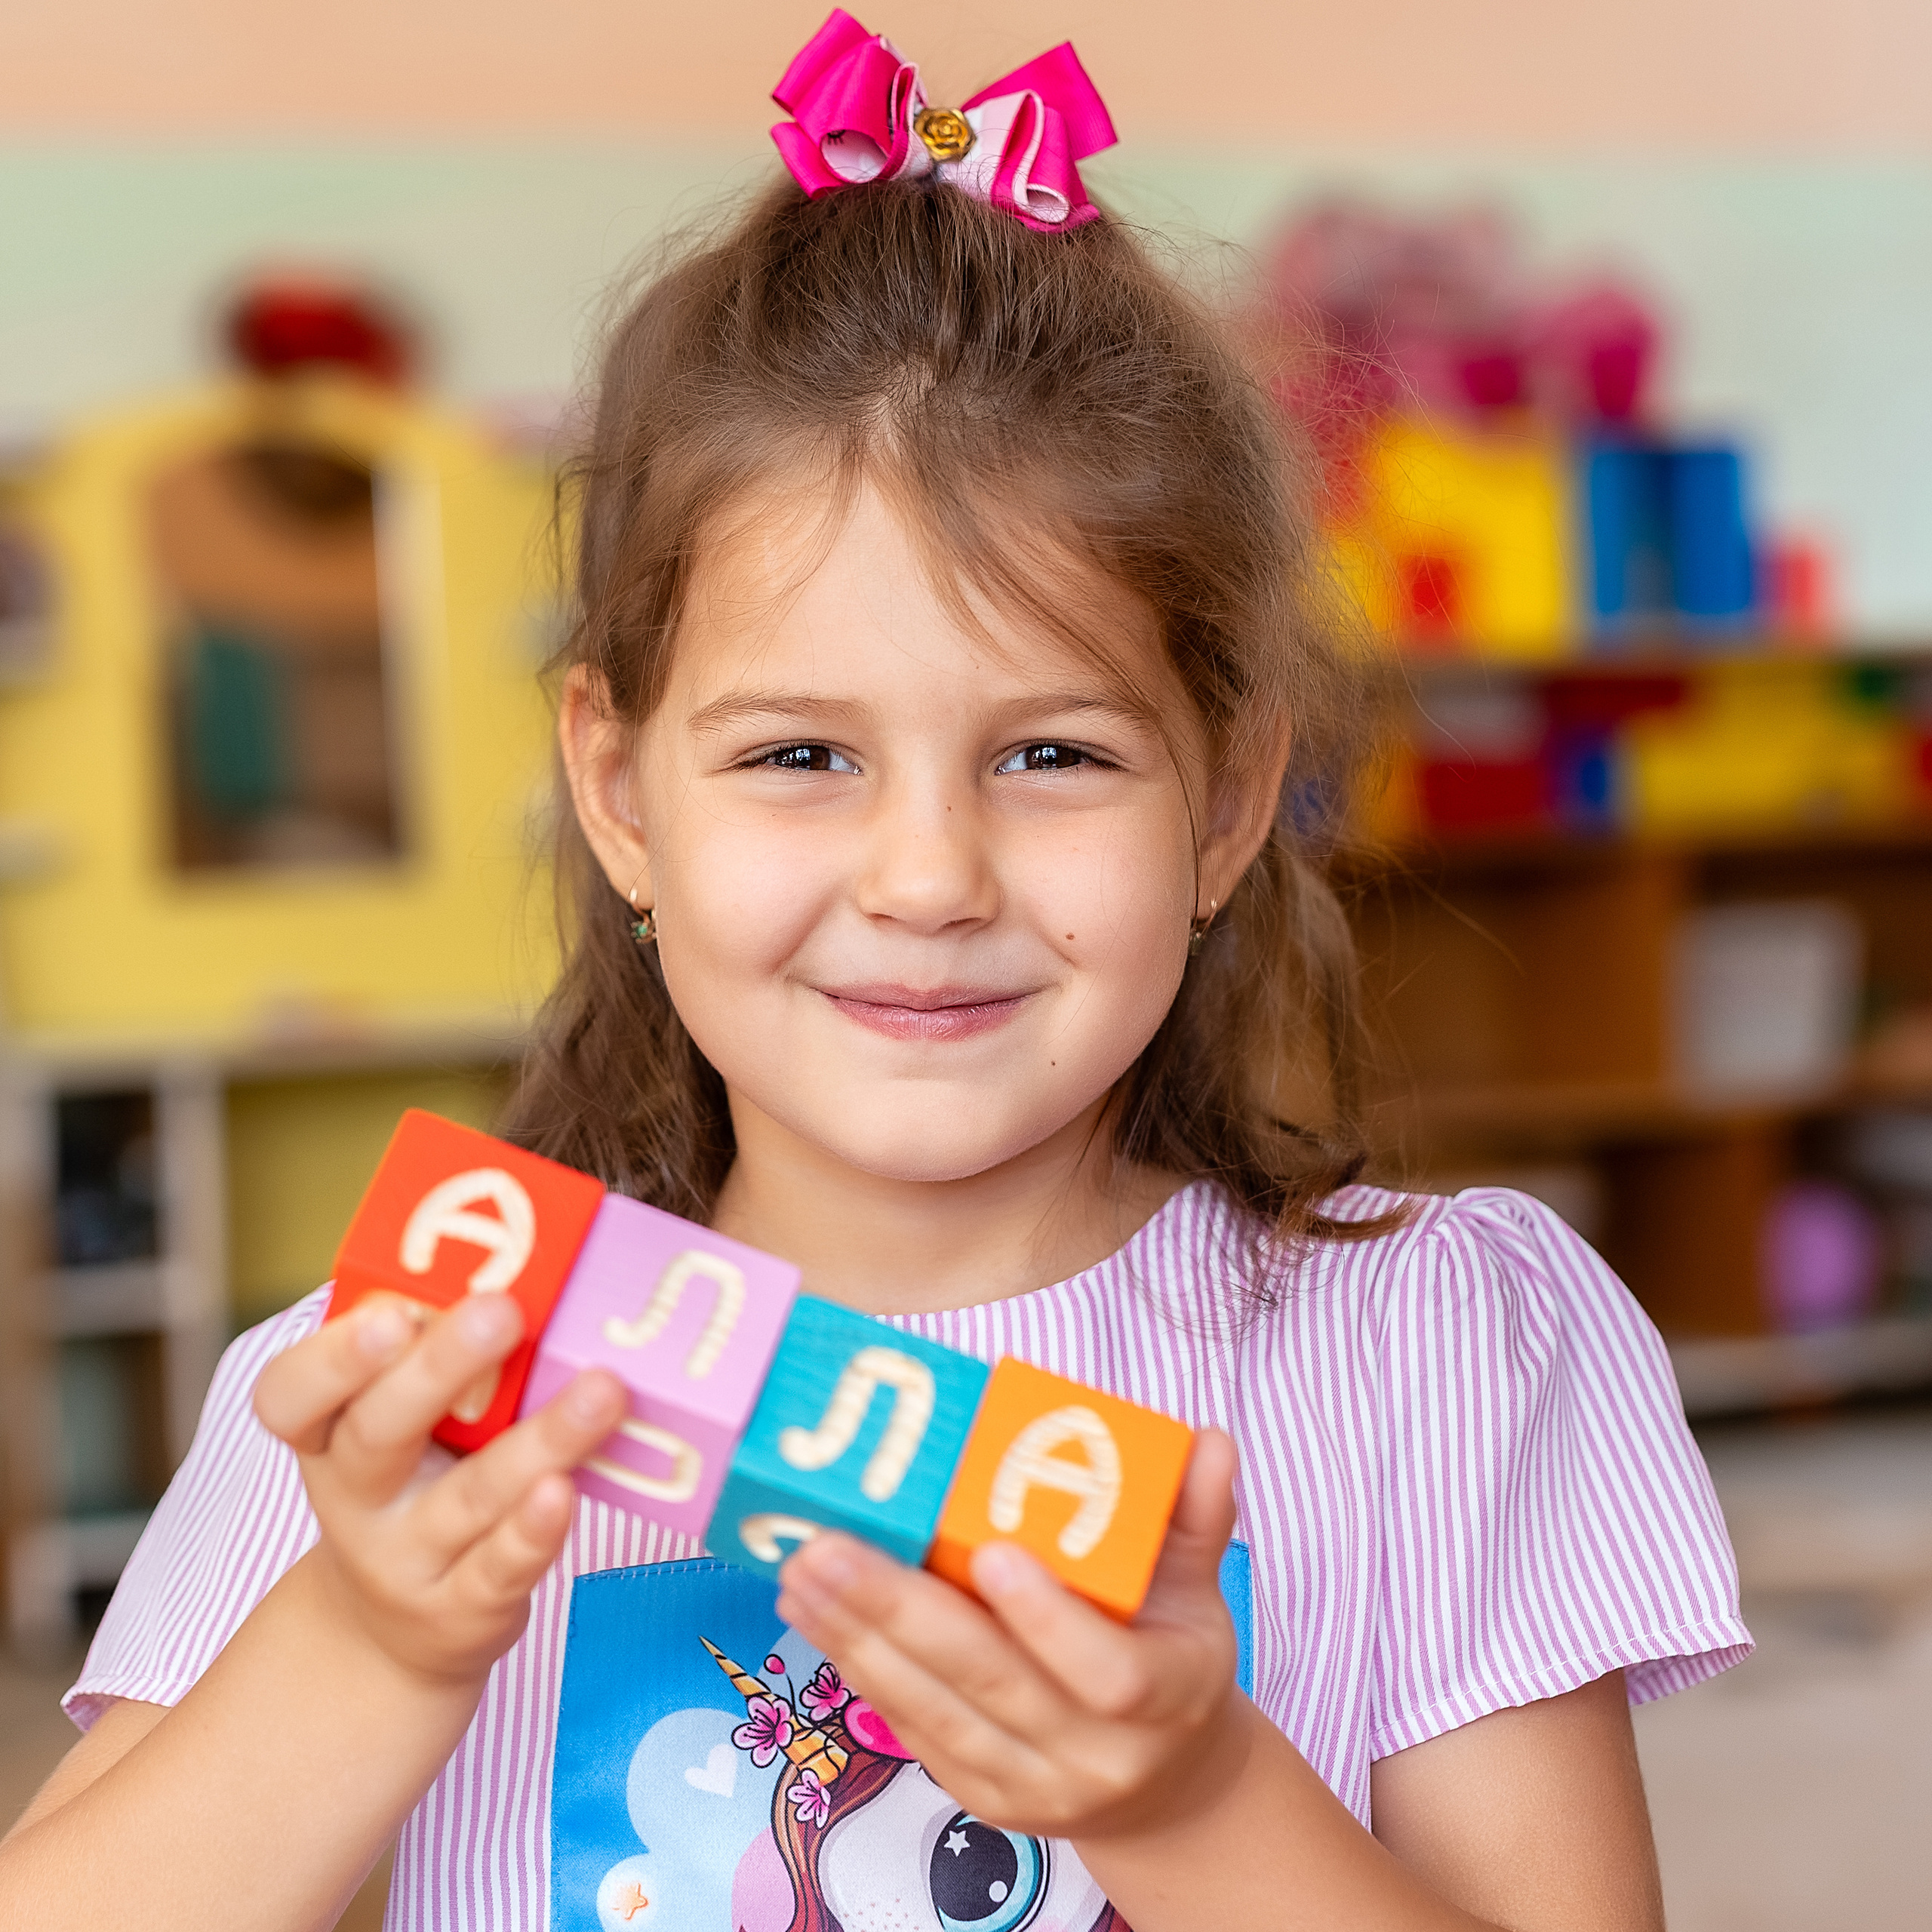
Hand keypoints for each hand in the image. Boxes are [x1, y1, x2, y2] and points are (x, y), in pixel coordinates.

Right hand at [253, 1292, 626, 1688]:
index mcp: (327, 1436)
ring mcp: (407, 1560)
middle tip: (502, 1310)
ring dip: (539, 1440)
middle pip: (379, 1433)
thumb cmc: (416, 1486)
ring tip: (601, 1390)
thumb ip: (439, 1355)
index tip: (388, 1315)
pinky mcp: (462, 1610)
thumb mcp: (404, 1424)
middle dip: (439, 1368)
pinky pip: (499, 1569)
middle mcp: (356, 1499)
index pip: (289, 1396)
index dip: (331, 1358)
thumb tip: (537, 1258)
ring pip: (467, 1497)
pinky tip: (568, 1489)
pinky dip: (534, 1531)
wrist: (394, 1633)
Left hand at [775, 1428, 1249, 1844]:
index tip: (991, 1552)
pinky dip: (859, 1669)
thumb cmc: (1173, 1661)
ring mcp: (1031, 1785)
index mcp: (1164, 1698)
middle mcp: (1095, 1755)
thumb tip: (1208, 1439)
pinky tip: (817, 1616)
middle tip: (829, 1544)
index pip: (1107, 1672)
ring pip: (934, 1712)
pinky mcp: (979, 1798)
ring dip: (857, 1638)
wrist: (1164, 1788)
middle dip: (900, 1611)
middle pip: (991, 1685)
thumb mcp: (1199, 1592)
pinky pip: (913, 1731)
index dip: (1048, 1617)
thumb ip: (1197, 1516)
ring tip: (802, 1570)